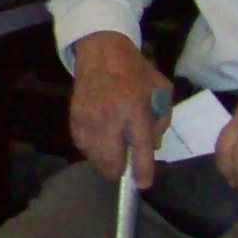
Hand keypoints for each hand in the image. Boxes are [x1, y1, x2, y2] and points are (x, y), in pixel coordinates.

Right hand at [70, 31, 174, 186]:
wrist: (102, 53)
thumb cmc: (136, 72)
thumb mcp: (162, 90)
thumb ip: (162, 121)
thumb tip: (153, 147)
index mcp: (135, 108)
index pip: (140, 148)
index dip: (142, 170)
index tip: (143, 184)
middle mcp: (111, 116)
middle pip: (112, 159)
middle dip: (119, 170)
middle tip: (124, 168)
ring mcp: (89, 118)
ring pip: (95, 157)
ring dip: (105, 162)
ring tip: (113, 154)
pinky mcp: (75, 118)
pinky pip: (83, 146)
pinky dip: (92, 151)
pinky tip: (100, 143)